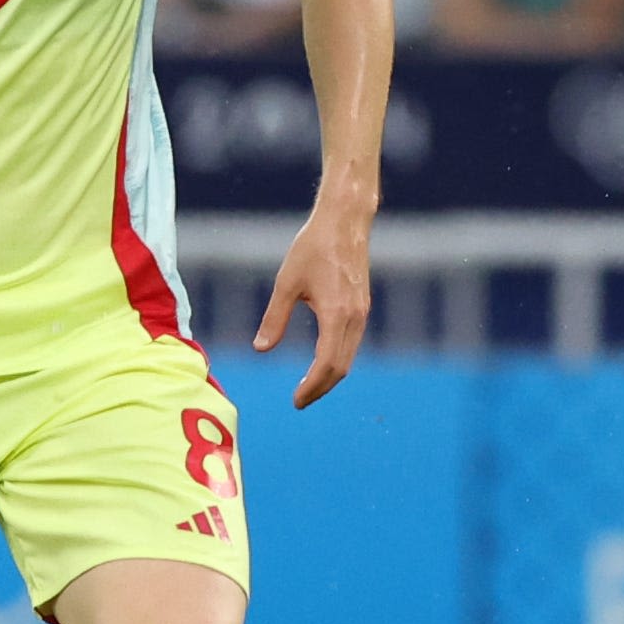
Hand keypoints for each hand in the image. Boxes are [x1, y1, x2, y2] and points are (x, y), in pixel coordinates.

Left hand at [255, 199, 370, 407]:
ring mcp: (362, 313)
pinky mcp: (362, 307)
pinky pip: (352, 343)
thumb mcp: (287, 283)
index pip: (326, 365)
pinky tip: (321, 362)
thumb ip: (275, 318)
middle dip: (320, 388)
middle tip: (299, 401)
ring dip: (330, 377)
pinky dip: (337, 360)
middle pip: (341, 368)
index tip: (295, 401)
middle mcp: (354, 318)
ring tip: (308, 387)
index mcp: (336, 314)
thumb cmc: (313, 247)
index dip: (311, 387)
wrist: (345, 222)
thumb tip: (261, 349)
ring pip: (349, 357)